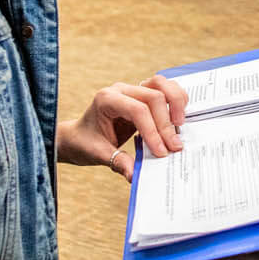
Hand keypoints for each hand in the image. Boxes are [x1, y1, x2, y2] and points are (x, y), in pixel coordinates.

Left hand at [58, 75, 188, 179]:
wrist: (79, 136)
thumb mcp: (99, 154)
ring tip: (179, 126)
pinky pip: (163, 88)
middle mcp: (121, 90)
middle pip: (154, 97)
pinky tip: (177, 117)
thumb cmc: (85, 142)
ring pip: (162, 85)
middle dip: (166, 124)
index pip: (138, 110)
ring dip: (175, 103)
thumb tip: (134, 175)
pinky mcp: (142, 94)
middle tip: (174, 146)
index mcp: (107, 100)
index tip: (161, 152)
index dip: (153, 131)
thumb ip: (118, 162)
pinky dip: (175, 99)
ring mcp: (132, 89)